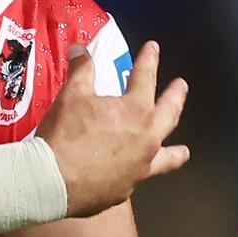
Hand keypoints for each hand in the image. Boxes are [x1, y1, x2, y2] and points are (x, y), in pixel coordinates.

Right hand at [36, 40, 190, 217]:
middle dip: (176, 97)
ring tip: (184, 151)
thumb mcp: (72, 94)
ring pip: (167, 157)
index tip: (153, 48)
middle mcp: (147, 139)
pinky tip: (139, 172)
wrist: (53, 180)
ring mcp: (140, 167)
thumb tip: (80, 48)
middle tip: (181, 86)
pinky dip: (143, 171)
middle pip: (169, 114)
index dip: (148, 59)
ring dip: (176, 152)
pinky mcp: (126, 188)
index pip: (145, 77)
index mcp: (136, 111)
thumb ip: (81, 69)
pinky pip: (141, 176)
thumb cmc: (66, 133)